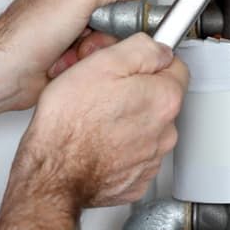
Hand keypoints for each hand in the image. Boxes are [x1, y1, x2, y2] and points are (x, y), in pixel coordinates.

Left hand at [0, 0, 145, 109]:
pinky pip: (97, 49)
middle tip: (93, 27)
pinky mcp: (71, 46)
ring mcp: (70, 21)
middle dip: (108, 22)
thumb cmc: (27, 32)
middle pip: (114, 4)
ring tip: (77, 47)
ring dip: (97, 43)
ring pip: (108, 30)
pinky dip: (88, 56)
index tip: (121, 2)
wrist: (8, 72)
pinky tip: (71, 59)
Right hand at [13, 34, 188, 209]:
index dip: (148, 61)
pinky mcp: (136, 181)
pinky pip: (134, 156)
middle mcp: (166, 132)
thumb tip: (159, 48)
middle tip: (103, 91)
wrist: (53, 173)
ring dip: (127, 121)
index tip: (129, 66)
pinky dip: (119, 149)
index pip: (175, 66)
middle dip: (136, 92)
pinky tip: (97, 142)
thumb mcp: (102, 63)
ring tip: (95, 119)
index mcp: (163, 99)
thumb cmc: (69, 122)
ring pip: (146, 129)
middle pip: (159, 99)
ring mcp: (151, 160)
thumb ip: (141, 48)